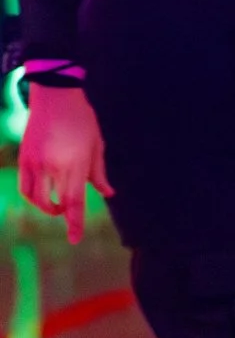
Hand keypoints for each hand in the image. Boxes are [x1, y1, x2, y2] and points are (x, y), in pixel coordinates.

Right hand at [19, 84, 112, 241]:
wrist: (55, 97)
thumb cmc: (82, 120)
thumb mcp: (96, 144)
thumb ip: (99, 172)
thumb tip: (108, 193)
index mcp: (75, 163)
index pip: (75, 201)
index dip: (74, 223)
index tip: (75, 240)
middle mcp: (52, 166)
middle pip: (52, 203)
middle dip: (61, 213)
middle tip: (68, 212)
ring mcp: (34, 164)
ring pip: (35, 198)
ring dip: (46, 206)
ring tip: (57, 202)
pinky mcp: (23, 159)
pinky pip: (24, 187)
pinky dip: (33, 195)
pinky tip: (43, 191)